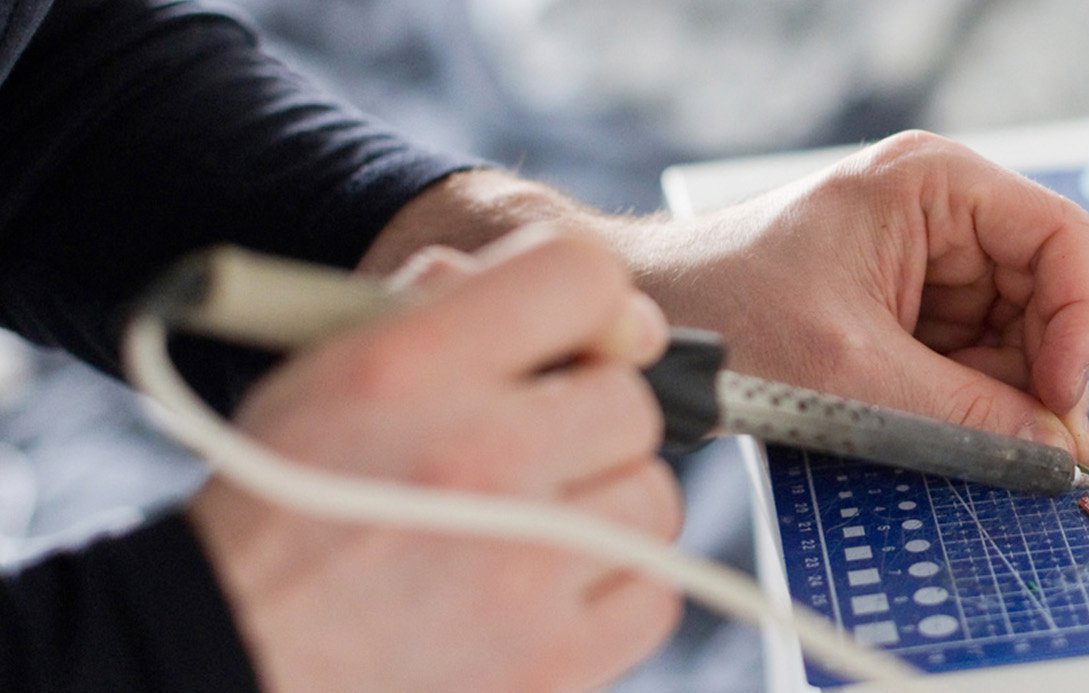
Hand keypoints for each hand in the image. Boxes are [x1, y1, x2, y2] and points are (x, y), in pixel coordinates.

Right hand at [189, 231, 682, 690]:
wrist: (225, 644)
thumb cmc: (284, 497)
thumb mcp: (329, 362)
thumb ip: (448, 301)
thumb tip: (605, 305)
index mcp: (412, 367)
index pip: (580, 276)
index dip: (595, 301)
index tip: (582, 338)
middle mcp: (478, 460)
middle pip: (631, 402)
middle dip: (587, 418)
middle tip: (531, 447)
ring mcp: (524, 572)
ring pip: (653, 498)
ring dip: (605, 503)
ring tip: (532, 520)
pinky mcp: (553, 662)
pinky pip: (652, 598)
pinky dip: (614, 588)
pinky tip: (548, 583)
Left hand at [618, 131, 1088, 463]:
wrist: (646, 327)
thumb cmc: (721, 307)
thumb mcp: (849, 368)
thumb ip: (962, 413)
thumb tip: (1051, 454)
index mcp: (936, 185)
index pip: (1060, 238)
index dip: (1078, 320)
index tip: (1059, 395)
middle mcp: (945, 218)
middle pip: (1046, 298)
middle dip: (1039, 373)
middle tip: (1028, 445)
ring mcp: (932, 270)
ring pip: (1016, 343)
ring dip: (1001, 397)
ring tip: (953, 432)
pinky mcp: (913, 319)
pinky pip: (976, 367)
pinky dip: (970, 406)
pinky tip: (935, 427)